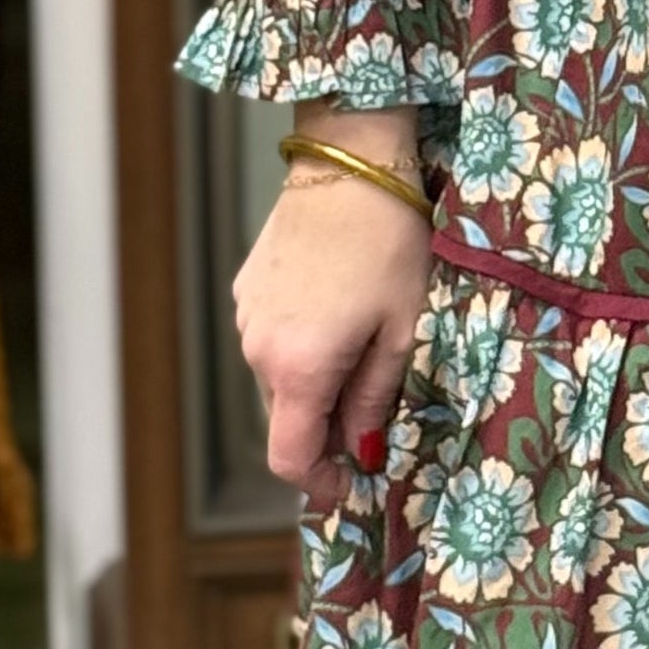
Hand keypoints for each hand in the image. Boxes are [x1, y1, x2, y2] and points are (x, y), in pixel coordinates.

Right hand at [233, 104, 430, 512]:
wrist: (351, 162)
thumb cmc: (389, 244)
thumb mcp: (402, 328)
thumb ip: (375, 398)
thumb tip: (363, 451)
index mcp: (297, 368)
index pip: (289, 457)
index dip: (320, 482)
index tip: (352, 486)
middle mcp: (257, 348)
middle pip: (285, 417)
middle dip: (326, 429)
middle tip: (375, 415)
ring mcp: (246, 314)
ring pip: (278, 376)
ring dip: (314, 382)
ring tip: (366, 348)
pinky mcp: (247, 286)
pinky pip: (271, 336)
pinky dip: (300, 344)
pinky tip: (339, 311)